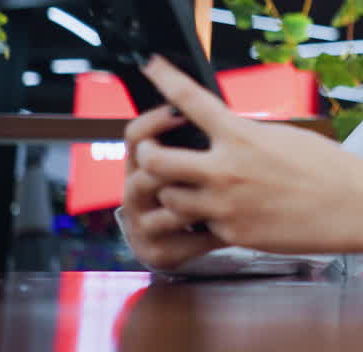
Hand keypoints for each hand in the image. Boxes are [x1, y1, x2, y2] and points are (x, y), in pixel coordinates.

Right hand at [121, 105, 225, 271]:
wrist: (188, 240)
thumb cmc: (199, 189)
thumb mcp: (194, 160)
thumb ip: (197, 141)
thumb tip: (214, 111)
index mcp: (141, 164)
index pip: (135, 135)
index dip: (154, 121)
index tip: (179, 111)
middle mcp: (135, 192)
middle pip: (146, 166)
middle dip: (172, 158)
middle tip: (199, 156)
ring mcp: (143, 222)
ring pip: (167, 202)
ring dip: (197, 197)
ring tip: (223, 194)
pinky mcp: (157, 250)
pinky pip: (182, 239)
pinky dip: (208, 233)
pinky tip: (226, 226)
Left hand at [129, 55, 362, 254]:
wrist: (354, 206)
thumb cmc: (326, 167)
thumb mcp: (281, 136)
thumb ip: (243, 136)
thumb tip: (220, 135)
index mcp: (241, 135)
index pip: (189, 99)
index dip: (164, 78)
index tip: (152, 65)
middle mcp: (226, 169)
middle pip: (155, 160)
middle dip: (146, 156)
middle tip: (150, 154)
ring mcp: (225, 205)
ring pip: (168, 199)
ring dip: (171, 193)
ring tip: (184, 190)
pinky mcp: (233, 235)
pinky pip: (198, 228)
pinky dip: (201, 221)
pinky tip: (214, 216)